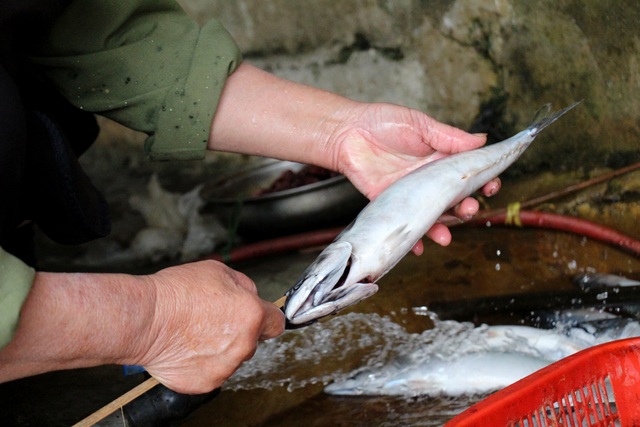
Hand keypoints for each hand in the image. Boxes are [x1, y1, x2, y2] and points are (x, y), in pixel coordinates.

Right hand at [136, 260, 283, 393]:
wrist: (145, 319)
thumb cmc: (177, 294)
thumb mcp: (218, 271)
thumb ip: (244, 286)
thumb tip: (251, 295)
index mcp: (251, 315)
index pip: (277, 323)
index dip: (266, 318)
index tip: (259, 319)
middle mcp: (243, 344)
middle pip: (252, 341)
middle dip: (238, 331)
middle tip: (212, 320)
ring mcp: (225, 367)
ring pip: (232, 357)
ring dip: (220, 348)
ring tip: (195, 332)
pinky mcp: (206, 383)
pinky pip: (212, 372)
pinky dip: (202, 363)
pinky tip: (187, 347)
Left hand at [327, 102, 500, 248]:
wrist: (347, 133)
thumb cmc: (382, 123)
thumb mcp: (420, 125)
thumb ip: (448, 136)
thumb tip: (481, 140)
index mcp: (440, 158)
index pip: (467, 174)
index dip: (483, 181)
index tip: (491, 186)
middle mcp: (428, 179)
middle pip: (454, 199)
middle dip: (466, 208)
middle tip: (469, 209)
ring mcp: (410, 194)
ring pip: (433, 215)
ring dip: (443, 228)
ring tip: (446, 235)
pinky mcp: (390, 204)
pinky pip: (406, 224)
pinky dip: (414, 239)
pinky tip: (420, 247)